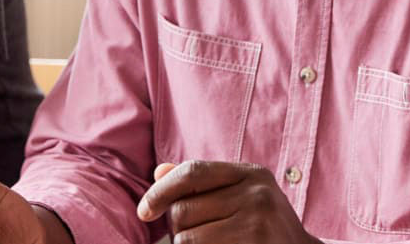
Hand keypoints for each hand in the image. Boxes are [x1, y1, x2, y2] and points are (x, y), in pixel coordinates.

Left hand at [138, 161, 320, 243]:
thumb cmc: (264, 226)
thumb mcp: (242, 196)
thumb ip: (203, 184)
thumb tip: (160, 172)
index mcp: (252, 174)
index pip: (193, 172)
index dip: (161, 190)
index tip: (145, 211)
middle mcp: (256, 193)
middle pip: (183, 209)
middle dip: (178, 227)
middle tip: (196, 235)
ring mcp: (256, 222)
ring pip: (186, 238)